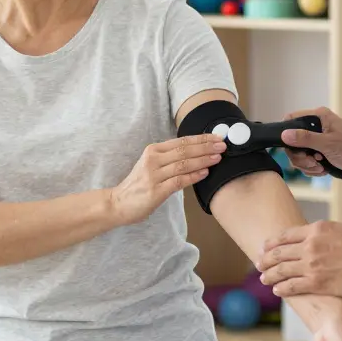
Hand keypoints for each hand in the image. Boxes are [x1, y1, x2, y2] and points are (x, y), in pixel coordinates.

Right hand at [109, 134, 225, 224]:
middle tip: (222, 145)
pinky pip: (179, 181)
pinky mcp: (156, 190)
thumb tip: (197, 152)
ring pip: (184, 164)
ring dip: (203, 160)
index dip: (201, 139)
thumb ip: (170, 158)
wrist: (118, 203)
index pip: (182, 141)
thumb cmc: (139, 184)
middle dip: (206, 147)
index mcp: (153, 150)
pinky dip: (193, 176)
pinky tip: (205, 173)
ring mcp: (154, 175)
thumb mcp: (152, 165)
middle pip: (185, 150)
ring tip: (218, 158)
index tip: (217, 137)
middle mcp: (153, 159)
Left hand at [258, 221, 341, 298]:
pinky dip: (282, 288)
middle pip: (279, 251)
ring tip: (263, 278)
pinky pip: (292, 285)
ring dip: (270, 275)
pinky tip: (278, 290)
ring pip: (282, 269)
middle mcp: (311, 245)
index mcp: (317, 229)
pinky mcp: (317, 283)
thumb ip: (325, 234)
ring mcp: (312, 264)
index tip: (265, 247)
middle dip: (266, 258)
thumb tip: (316, 237)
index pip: (286, 235)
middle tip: (258, 263)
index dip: (272, 242)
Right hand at [279, 107, 341, 176]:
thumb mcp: (328, 144)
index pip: (292, 119)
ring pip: (298, 153)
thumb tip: (285, 134)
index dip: (287, 134)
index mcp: (318, 117)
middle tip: (312, 163)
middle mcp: (316, 126)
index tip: (294, 149)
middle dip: (300, 156)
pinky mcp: (319, 150)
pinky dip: (312, 168)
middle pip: (292, 141)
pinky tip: (322, 169)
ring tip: (320, 168)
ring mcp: (317, 139)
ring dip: (307, 164)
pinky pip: (306, 160)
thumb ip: (305, 139)